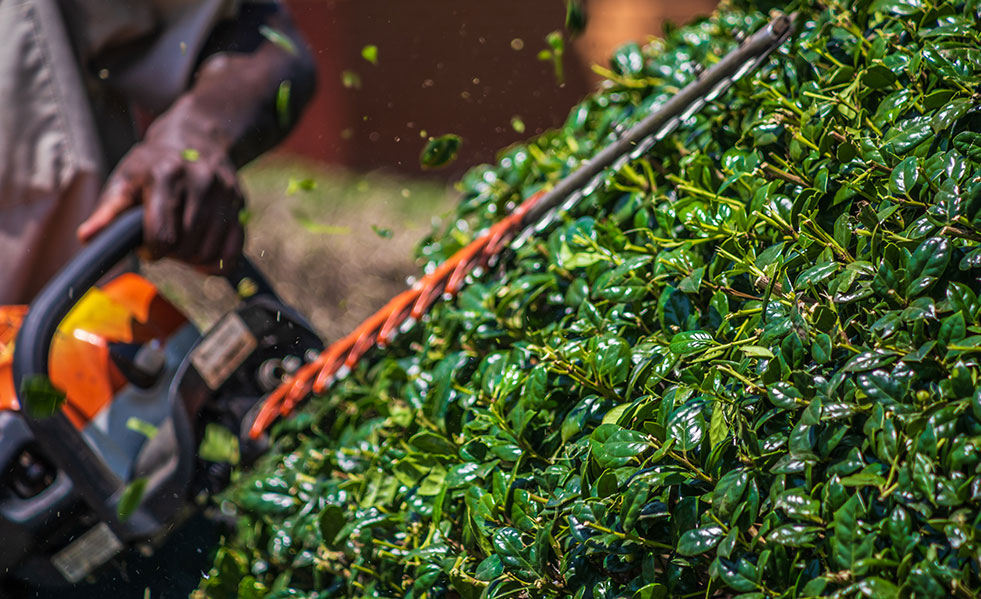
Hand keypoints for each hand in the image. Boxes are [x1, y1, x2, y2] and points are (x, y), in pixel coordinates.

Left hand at [77, 119, 244, 270]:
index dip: (152, 251)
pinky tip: (204, 256)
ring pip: (210, 251)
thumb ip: (107, 210)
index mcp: (166, 175)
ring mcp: (224, 193)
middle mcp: (200, 182)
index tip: (147, 248)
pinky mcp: (240, 203)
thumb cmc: (153, 163)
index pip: (163, 235)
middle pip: (187, 247)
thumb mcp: (125, 178)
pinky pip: (234, 249)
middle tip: (164, 243)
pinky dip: (218, 262)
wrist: (196, 137)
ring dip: (193, 258)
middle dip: (172, 254)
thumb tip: (86, 237)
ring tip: (181, 243)